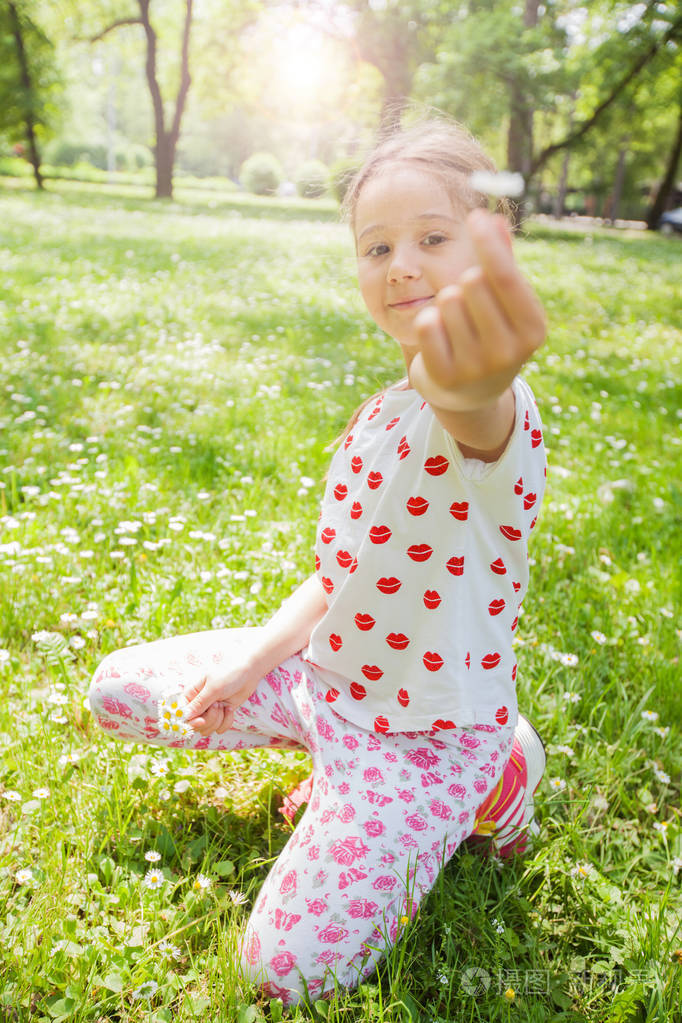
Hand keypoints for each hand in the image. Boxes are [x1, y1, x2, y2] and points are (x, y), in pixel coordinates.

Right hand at [184, 659, 260, 735]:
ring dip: (218, 720)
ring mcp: (209, 711)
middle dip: (209, 719)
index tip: (201, 720)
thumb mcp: (213, 688)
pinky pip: (219, 729)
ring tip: (224, 706)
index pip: (182, 715)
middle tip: (218, 705)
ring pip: (207, 729)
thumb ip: (199, 703)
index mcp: (191, 695)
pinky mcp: (221, 715)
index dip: (190, 722)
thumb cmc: (228, 674)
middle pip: (195, 725)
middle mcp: (198, 705)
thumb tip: (185, 717)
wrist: (248, 673)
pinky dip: (227, 721)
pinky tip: (230, 709)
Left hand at [409, 209, 545, 412]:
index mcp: (533, 330)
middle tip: (470, 305)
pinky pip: (426, 323)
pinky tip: (440, 340)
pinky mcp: (445, 377)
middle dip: (465, 282)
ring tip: (457, 327)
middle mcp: (509, 352)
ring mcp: (476, 368)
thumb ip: (501, 262)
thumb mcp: (505, 303)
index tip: (475, 216)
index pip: (504, 276)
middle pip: (472, 282)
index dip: (487, 242)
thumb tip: (495, 220)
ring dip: (445, 305)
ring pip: (446, 300)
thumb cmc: (489, 334)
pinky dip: (428, 322)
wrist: (468, 395)